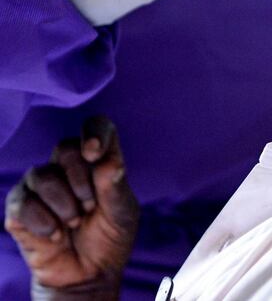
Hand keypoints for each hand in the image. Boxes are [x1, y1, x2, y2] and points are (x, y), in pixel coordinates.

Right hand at [5, 117, 138, 297]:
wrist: (89, 274)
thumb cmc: (110, 236)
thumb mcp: (122, 213)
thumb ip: (115, 187)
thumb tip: (108, 162)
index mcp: (98, 160)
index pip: (96, 126)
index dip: (93, 132)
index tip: (95, 153)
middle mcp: (67, 167)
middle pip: (65, 148)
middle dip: (81, 180)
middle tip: (91, 206)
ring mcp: (40, 186)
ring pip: (42, 174)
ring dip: (64, 203)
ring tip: (76, 222)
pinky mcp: (20, 209)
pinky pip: (23, 203)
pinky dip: (44, 222)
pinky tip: (57, 236)